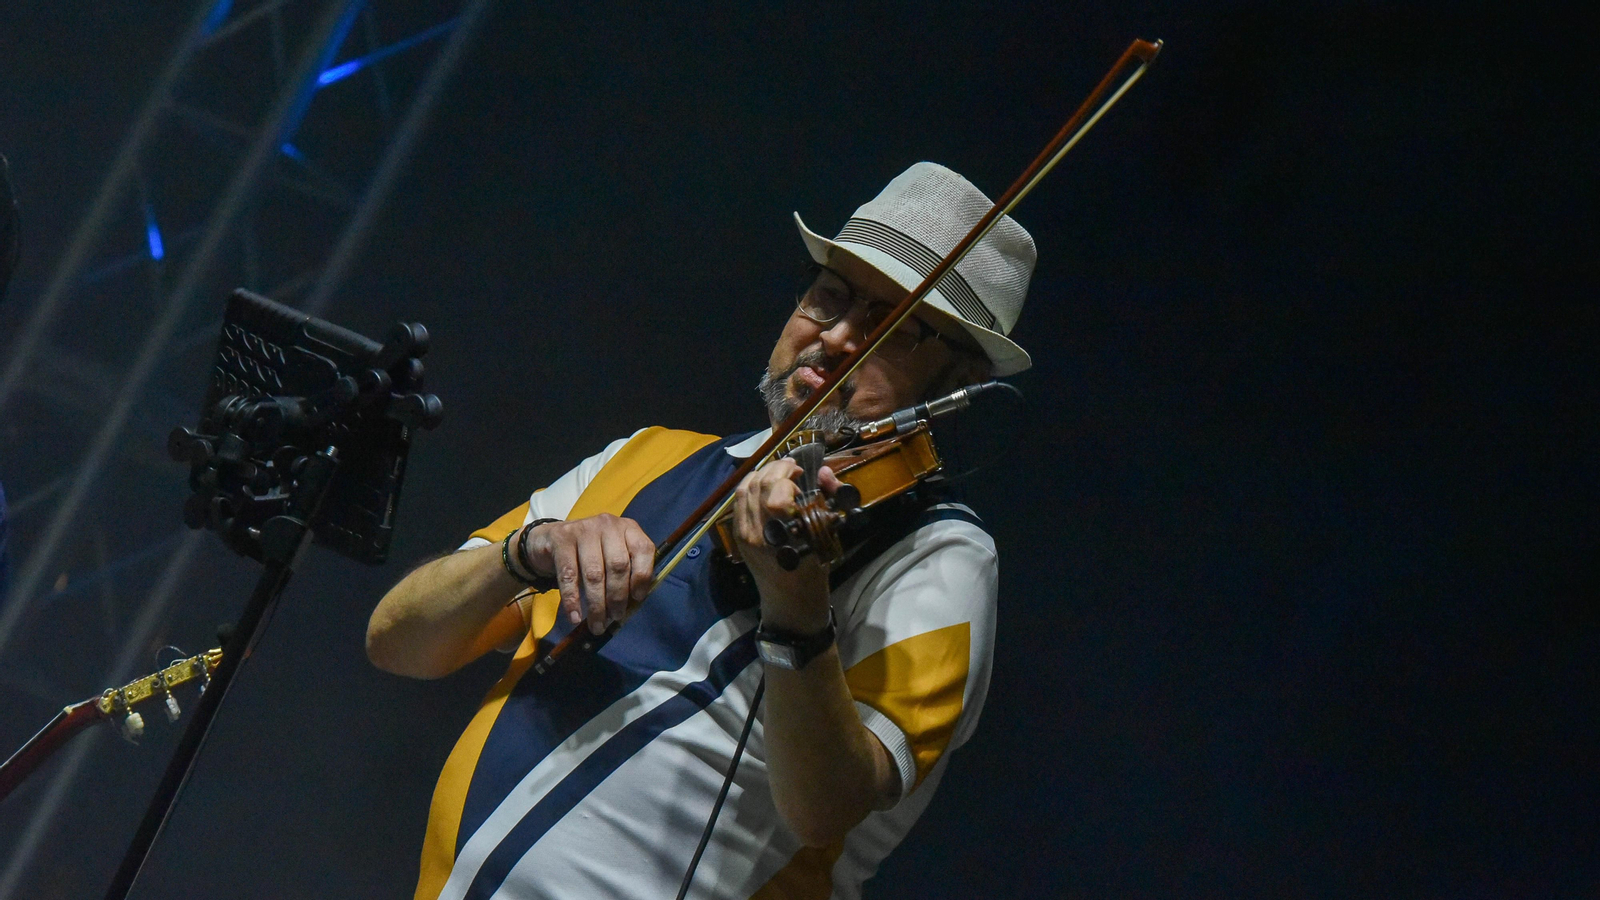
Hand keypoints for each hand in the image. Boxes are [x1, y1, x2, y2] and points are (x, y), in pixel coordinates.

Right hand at [520, 515, 654, 633]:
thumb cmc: (590, 553)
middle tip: (615, 618)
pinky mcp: (562, 539)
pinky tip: (575, 617)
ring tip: (597, 624)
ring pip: (594, 574)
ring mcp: (584, 529)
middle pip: (618, 565)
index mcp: (628, 528)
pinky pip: (569, 576)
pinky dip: (572, 600)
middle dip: (617, 597)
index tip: (637, 599)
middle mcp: (608, 524)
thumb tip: (633, 605)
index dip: (642, 577)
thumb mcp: (612, 554)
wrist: (550, 539)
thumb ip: (626, 572)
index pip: (643, 549)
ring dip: (597, 604)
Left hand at [731, 458, 842, 631]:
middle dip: (776, 468)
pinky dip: (750, 485)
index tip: (802, 475)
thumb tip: (824, 470)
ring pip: (744, 489)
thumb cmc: (814, 570)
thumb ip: (829, 498)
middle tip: (792, 467)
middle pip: (758, 485)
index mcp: (783, 535)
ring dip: (762, 473)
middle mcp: (757, 532)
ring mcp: (743, 533)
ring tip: (779, 472)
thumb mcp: (828, 535)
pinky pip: (739, 501)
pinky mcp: (737, 534)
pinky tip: (764, 484)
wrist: (789, 601)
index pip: (775, 493)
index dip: (788, 476)